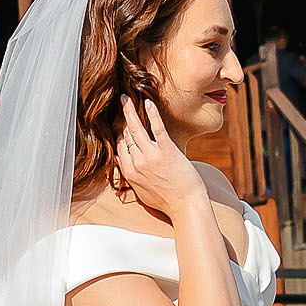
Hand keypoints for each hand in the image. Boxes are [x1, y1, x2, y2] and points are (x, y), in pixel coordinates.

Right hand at [111, 95, 198, 227]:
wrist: (186, 206)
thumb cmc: (167, 201)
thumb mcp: (142, 192)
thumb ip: (131, 177)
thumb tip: (122, 163)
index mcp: (130, 173)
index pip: (120, 147)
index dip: (121, 135)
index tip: (122, 124)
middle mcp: (137, 163)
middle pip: (126, 136)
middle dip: (124, 121)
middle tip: (123, 105)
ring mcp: (151, 156)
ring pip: (135, 129)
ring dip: (129, 111)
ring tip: (125, 98)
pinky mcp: (167, 151)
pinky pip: (156, 128)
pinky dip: (151, 114)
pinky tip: (148, 103)